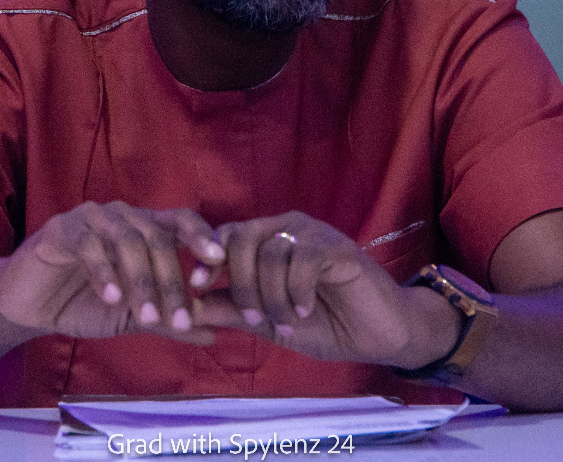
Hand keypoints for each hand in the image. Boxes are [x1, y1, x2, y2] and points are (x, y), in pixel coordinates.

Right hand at [0, 201, 225, 344]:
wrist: (31, 307)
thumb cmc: (86, 304)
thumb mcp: (133, 316)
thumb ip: (170, 320)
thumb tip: (215, 332)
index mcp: (145, 228)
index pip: (183, 221)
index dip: (202, 239)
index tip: (216, 269)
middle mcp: (123, 216)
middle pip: (157, 236)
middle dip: (171, 280)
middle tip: (180, 319)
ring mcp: (92, 218)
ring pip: (127, 239)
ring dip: (141, 280)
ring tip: (146, 316)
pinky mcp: (62, 229)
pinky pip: (88, 244)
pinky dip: (104, 271)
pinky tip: (111, 297)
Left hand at [192, 212, 461, 368]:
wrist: (376, 334)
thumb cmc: (322, 324)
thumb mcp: (266, 321)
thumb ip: (229, 310)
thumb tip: (186, 308)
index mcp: (266, 240)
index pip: (225, 236)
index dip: (207, 260)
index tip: (197, 288)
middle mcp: (286, 228)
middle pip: (241, 239)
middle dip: (240, 284)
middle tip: (253, 319)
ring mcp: (313, 234)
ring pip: (270, 253)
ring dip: (272, 297)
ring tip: (286, 323)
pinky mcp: (337, 246)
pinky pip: (303, 260)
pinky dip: (297, 291)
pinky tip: (305, 309)